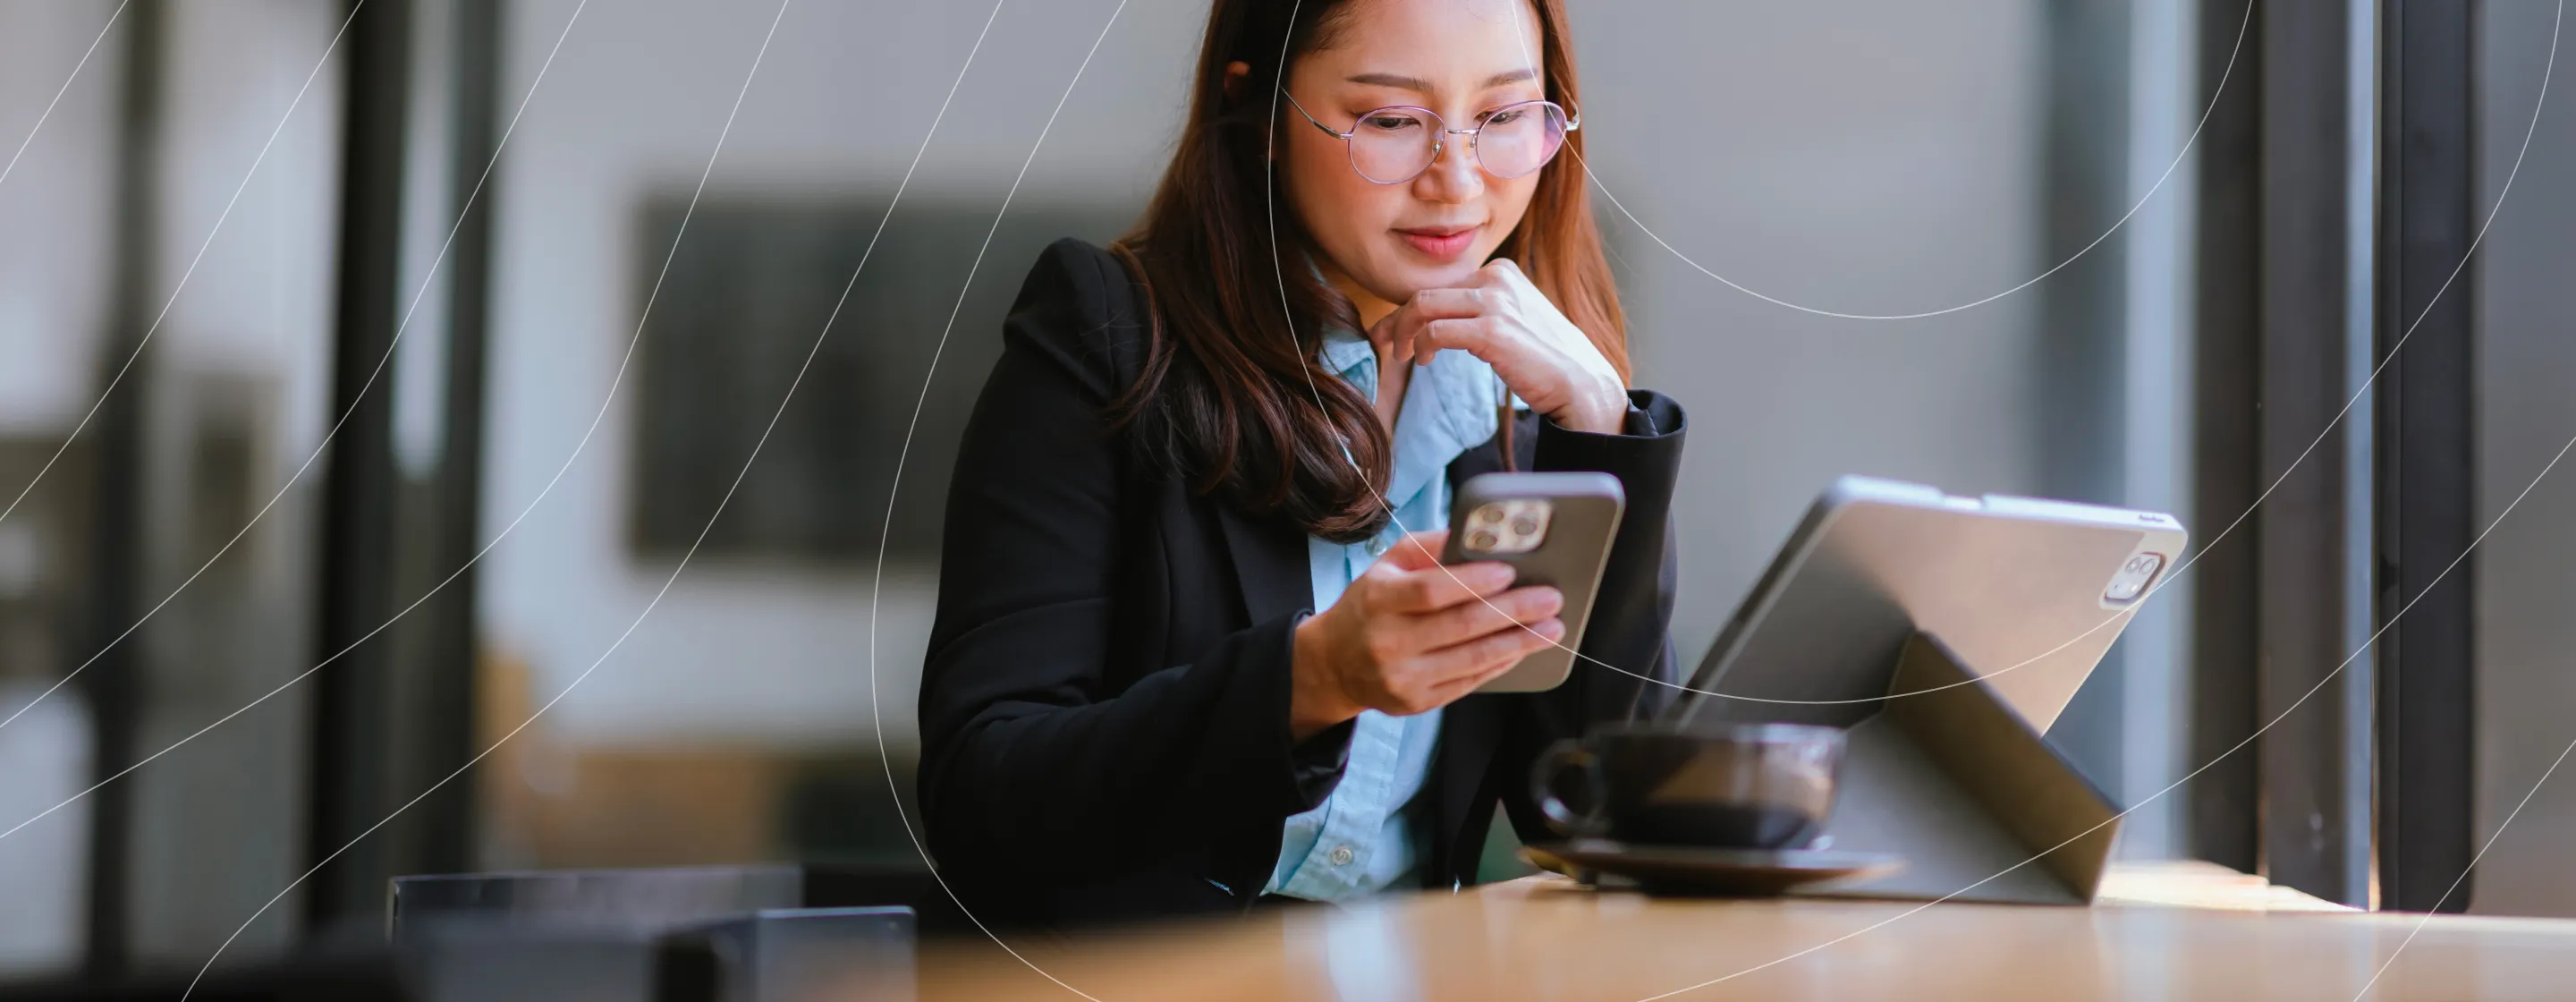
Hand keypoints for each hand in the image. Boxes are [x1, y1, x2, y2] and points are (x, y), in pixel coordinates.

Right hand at [1289, 530, 1566, 738]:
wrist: (1334, 664)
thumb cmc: (1371, 604)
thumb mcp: (1388, 566)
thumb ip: (1430, 548)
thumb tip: (1479, 537)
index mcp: (1378, 599)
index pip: (1432, 591)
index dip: (1474, 581)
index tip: (1510, 572)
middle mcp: (1387, 641)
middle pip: (1461, 626)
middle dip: (1514, 611)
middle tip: (1550, 598)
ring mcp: (1402, 678)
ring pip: (1473, 659)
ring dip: (1520, 642)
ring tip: (1552, 627)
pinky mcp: (1415, 703)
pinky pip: (1469, 683)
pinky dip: (1501, 663)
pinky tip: (1522, 649)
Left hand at [1371, 259, 1628, 433]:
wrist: (1579, 383)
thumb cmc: (1543, 359)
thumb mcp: (1510, 320)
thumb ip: (1479, 311)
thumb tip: (1435, 321)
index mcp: (1500, 271)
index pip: (1440, 285)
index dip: (1408, 309)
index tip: (1391, 330)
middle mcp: (1496, 278)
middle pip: (1424, 292)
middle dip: (1395, 319)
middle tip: (1381, 343)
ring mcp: (1495, 302)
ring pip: (1421, 306)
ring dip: (1401, 332)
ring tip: (1401, 356)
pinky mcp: (1492, 330)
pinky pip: (1435, 331)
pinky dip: (1420, 346)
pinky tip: (1422, 361)